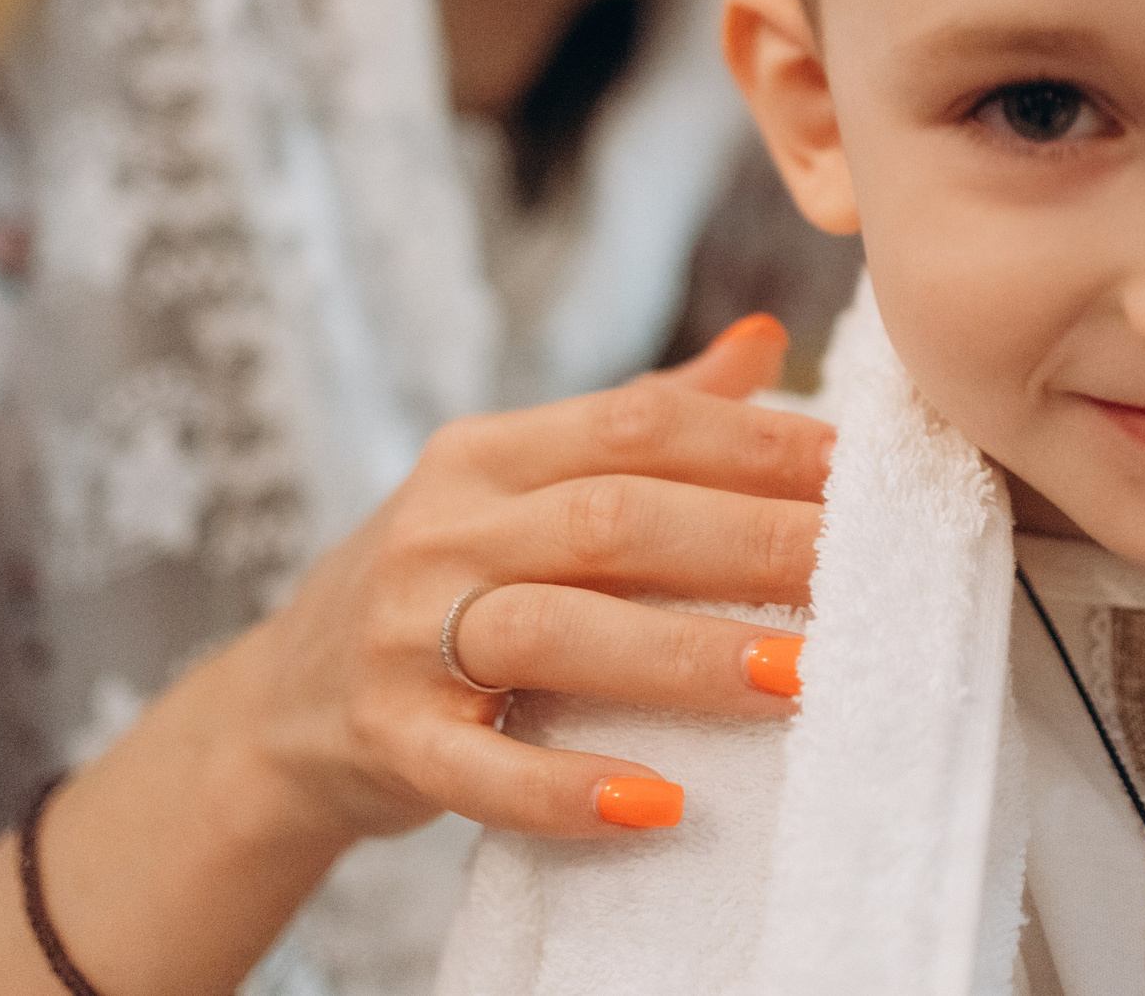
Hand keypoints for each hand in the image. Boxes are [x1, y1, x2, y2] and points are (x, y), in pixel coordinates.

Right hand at [0, 316, 828, 995]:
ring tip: (796, 675)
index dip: (754, 442)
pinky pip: (481, 768)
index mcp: (486, 453)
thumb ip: (644, 417)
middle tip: (862, 572)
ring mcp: (405, 636)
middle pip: (611, 520)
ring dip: (681, 654)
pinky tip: (662, 804)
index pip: (635, 425)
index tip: (858, 472)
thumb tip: (768, 339)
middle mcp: (443, 529)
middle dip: (748, 542)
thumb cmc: (441, 583)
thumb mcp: (518, 485)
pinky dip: (568, 789)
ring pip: (554, 630)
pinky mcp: (388, 740)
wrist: (281, 706)